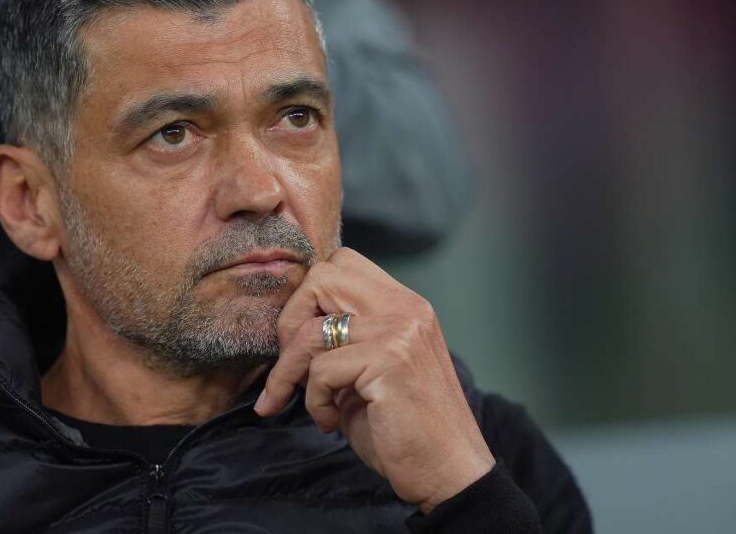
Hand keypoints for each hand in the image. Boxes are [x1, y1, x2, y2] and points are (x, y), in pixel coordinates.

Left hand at [253, 247, 494, 511]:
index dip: (309, 298)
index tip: (298, 340)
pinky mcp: (389, 362)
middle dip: (290, 320)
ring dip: (288, 372)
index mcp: (405, 304)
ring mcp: (399, 332)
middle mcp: (405, 308)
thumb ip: (344, 338)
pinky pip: (321, 369)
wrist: (448, 471)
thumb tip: (287, 328)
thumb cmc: (405, 427)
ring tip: (292, 401)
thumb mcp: (373, 368)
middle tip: (289, 364)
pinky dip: (314, 400)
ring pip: (311, 329)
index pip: (341, 263)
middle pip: (321, 277)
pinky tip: (329, 421)